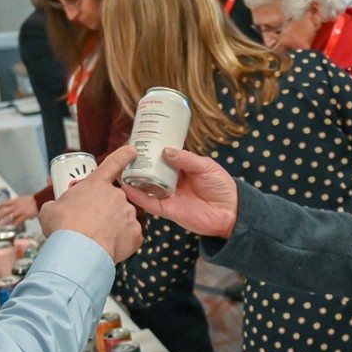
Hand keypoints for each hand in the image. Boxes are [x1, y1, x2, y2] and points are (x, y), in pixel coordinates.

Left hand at [0, 195, 37, 225]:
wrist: (40, 200)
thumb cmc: (32, 201)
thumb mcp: (22, 200)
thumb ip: (17, 206)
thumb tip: (13, 214)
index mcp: (15, 201)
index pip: (4, 203)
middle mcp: (16, 206)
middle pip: (5, 211)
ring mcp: (21, 211)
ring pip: (11, 217)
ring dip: (5, 221)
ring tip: (0, 225)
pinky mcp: (26, 215)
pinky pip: (19, 220)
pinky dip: (16, 223)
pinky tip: (14, 226)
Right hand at [38, 146, 142, 262]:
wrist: (77, 250)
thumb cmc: (63, 227)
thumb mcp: (50, 209)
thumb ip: (57, 204)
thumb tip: (55, 209)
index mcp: (96, 185)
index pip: (114, 163)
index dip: (124, 155)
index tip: (132, 151)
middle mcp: (116, 195)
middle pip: (112, 200)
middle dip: (103, 210)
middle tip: (88, 224)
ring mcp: (128, 214)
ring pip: (121, 218)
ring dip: (112, 226)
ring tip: (95, 239)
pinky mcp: (135, 233)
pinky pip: (129, 236)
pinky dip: (121, 241)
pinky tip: (107, 247)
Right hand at [122, 147, 237, 238]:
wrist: (231, 212)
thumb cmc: (221, 186)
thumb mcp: (206, 167)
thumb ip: (186, 159)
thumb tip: (166, 150)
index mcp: (181, 167)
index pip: (163, 156)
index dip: (152, 149)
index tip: (139, 139)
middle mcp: (172, 180)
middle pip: (151, 170)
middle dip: (139, 162)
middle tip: (125, 153)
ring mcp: (168, 195)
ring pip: (146, 185)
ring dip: (134, 178)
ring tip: (120, 168)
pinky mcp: (167, 210)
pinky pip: (149, 203)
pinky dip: (138, 196)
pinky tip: (127, 187)